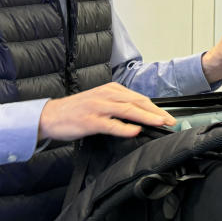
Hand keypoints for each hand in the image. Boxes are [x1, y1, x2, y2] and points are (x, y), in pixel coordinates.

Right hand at [38, 82, 175, 141]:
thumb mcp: (100, 102)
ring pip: (128, 110)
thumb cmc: (76, 110)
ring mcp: (98, 107)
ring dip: (146, 117)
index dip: (155, 107)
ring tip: (160, 123)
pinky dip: (124, 127)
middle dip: (156, 112)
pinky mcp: (90, 121)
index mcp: (111, 89)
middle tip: (170, 121)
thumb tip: (140, 116)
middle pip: (137, 102)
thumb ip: (118, 106)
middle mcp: (106, 95)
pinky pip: (111, 124)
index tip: (167, 117)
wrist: (51, 115)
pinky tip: (135, 130)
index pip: (138, 98)